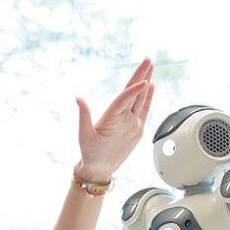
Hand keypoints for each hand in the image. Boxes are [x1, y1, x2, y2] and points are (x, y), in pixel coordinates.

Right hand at [75, 57, 154, 182]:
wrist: (101, 170)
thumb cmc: (90, 153)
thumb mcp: (83, 135)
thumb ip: (83, 115)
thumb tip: (78, 98)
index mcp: (113, 122)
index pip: (125, 100)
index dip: (134, 88)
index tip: (143, 78)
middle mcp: (127, 123)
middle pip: (136, 95)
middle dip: (143, 75)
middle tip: (147, 60)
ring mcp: (135, 126)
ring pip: (142, 100)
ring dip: (147, 82)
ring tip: (150, 67)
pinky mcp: (138, 130)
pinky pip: (144, 110)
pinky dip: (148, 97)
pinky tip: (151, 86)